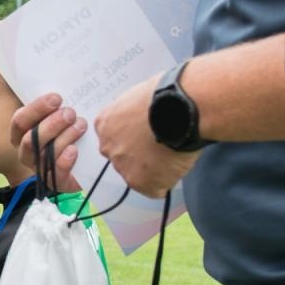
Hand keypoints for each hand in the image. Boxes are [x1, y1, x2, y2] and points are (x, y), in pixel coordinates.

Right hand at [9, 94, 84, 191]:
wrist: (84, 167)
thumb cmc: (68, 136)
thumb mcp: (60, 120)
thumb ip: (57, 108)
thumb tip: (67, 86)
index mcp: (22, 135)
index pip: (20, 121)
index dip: (36, 108)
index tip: (57, 98)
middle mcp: (26, 152)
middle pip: (30, 139)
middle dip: (51, 124)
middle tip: (70, 113)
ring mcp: (39, 169)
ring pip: (43, 153)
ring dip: (63, 136)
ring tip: (81, 125)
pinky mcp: (54, 182)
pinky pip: (55, 173)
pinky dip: (64, 160)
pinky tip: (74, 150)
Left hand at [94, 73, 198, 198]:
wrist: (179, 109)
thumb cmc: (166, 96)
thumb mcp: (137, 97)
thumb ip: (131, 115)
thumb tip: (141, 120)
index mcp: (105, 125)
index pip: (115, 139)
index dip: (135, 138)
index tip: (147, 135)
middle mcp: (108, 148)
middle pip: (125, 158)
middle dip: (142, 155)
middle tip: (163, 143)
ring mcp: (123, 167)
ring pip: (140, 175)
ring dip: (155, 168)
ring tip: (173, 150)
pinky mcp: (140, 183)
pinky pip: (156, 188)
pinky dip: (168, 179)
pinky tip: (176, 162)